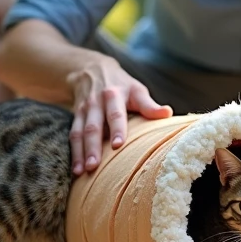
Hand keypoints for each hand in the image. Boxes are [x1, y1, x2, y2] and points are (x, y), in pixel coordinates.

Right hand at [66, 59, 171, 174]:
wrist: (91, 69)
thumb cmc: (122, 85)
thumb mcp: (136, 89)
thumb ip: (149, 105)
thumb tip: (167, 113)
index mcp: (114, 95)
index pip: (116, 113)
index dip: (117, 128)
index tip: (118, 144)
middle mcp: (97, 102)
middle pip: (94, 126)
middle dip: (93, 147)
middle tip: (94, 166)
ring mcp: (84, 110)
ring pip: (80, 133)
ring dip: (80, 153)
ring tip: (82, 172)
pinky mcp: (76, 117)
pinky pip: (73, 136)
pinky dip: (74, 154)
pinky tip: (76, 171)